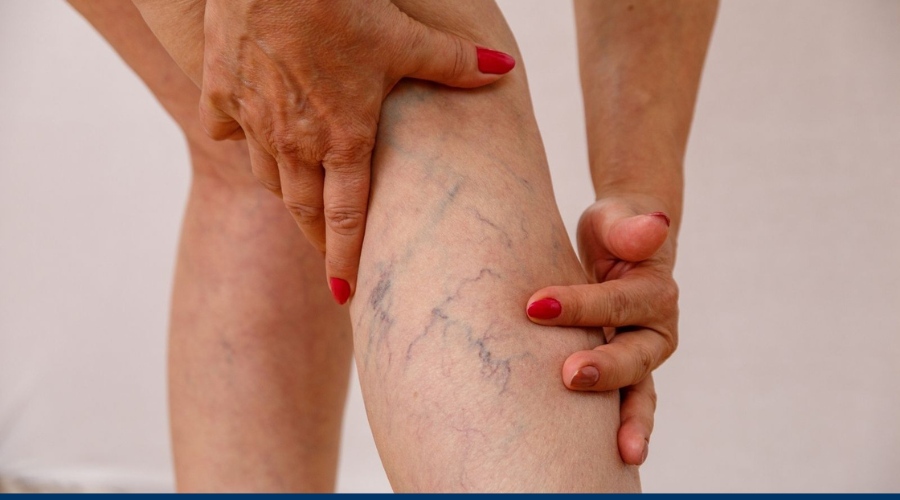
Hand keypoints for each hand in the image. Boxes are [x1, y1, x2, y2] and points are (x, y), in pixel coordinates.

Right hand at [200, 0, 515, 302]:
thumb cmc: (341, 4)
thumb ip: (455, 63)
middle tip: (328, 252)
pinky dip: (240, 142)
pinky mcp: (220, 93)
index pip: (346, 218)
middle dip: (317, 236)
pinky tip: (251, 137)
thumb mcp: (405, 37)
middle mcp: (294, 142)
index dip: (345, 259)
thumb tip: (505, 71)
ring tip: (299, 199)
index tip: (345, 293)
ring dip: (285, 192)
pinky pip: (226, 134)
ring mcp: (253, 120)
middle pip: (303, 208)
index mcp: (342, 139)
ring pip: (267, 176)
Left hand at [525, 197, 678, 464]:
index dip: (582, 305)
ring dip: (630, 421)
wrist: (622, 247)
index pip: (619, 301)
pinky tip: (612, 460)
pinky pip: (624, 407)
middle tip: (568, 375)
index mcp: (656, 293)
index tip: (535, 305)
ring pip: (639, 394)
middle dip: (605, 369)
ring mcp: (639, 359)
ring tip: (623, 452)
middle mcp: (654, 332)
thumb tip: (654, 224)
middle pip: (635, 356)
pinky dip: (621, 430)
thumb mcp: (618, 220)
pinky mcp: (621, 376)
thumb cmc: (615, 232)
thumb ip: (629, 227)